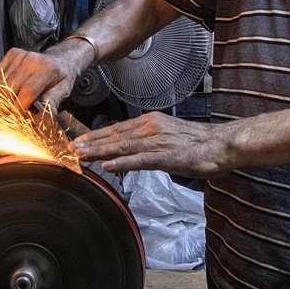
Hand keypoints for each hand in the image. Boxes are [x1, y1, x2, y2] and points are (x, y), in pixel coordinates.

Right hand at [0, 43, 90, 111]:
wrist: (60, 58)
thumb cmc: (61, 75)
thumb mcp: (64, 89)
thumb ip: (53, 101)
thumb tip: (45, 115)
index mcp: (47, 69)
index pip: (28, 90)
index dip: (20, 107)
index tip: (18, 117)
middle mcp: (31, 60)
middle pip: (9, 87)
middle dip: (8, 105)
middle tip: (12, 115)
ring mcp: (20, 56)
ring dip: (0, 98)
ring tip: (7, 106)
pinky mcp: (11, 54)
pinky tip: (3, 94)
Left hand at [72, 113, 233, 178]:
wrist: (221, 144)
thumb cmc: (197, 144)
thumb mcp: (167, 137)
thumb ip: (146, 143)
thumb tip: (127, 152)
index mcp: (150, 123)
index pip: (116, 129)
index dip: (95, 136)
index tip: (77, 141)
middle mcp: (150, 128)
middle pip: (114, 136)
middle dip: (90, 143)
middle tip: (68, 147)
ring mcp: (158, 141)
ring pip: (122, 146)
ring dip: (99, 151)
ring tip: (80, 154)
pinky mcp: (167, 156)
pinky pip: (140, 160)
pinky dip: (123, 163)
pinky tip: (108, 166)